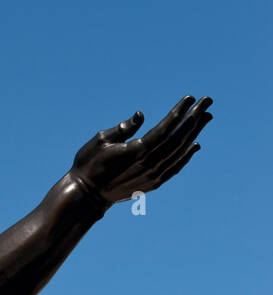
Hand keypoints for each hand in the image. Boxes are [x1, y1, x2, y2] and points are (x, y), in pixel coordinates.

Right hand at [71, 95, 212, 206]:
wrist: (87, 196)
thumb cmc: (89, 164)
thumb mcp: (101, 141)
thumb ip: (123, 128)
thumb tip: (141, 116)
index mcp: (137, 151)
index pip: (165, 129)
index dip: (179, 113)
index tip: (190, 98)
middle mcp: (149, 165)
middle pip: (179, 138)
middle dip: (194, 118)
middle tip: (207, 101)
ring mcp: (153, 176)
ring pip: (180, 152)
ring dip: (195, 133)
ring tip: (206, 117)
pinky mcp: (153, 184)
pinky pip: (176, 167)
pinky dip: (187, 155)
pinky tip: (195, 144)